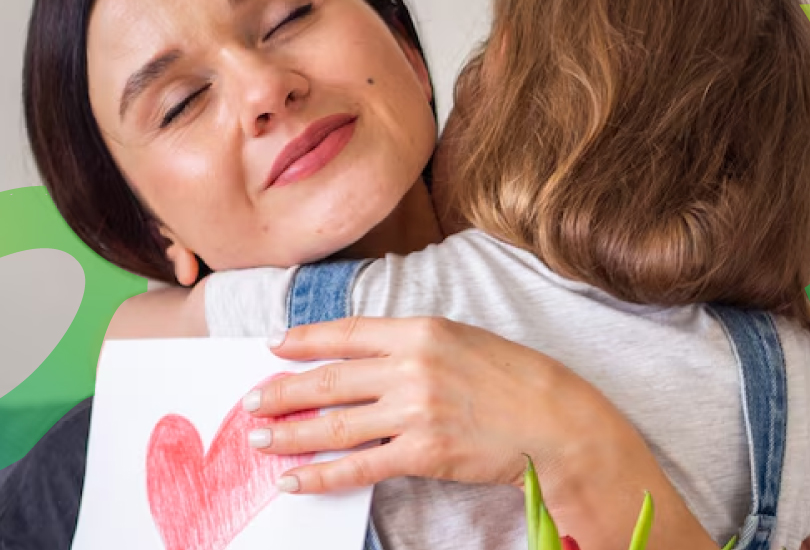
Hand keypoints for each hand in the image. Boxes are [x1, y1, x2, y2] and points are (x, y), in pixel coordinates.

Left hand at [242, 316, 638, 494]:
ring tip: (259, 440)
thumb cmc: (517, 379)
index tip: (275, 347)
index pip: (347, 333)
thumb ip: (415, 345)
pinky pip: (359, 467)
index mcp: (422, 330)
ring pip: (335, 424)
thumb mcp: (464, 341)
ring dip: (290, 433)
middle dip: (283, 392)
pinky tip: (297, 479)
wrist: (557, 421)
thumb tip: (368, 360)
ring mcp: (415, 411)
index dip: (305, 341)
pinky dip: (323, 475)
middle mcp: (412, 366)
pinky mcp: (423, 453)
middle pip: (329, 380)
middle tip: (251, 402)